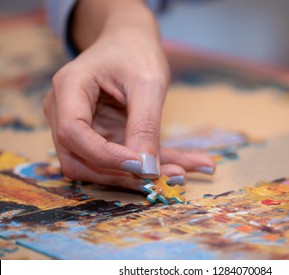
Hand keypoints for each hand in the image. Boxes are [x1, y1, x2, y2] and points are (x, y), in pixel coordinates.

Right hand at [44, 0, 214, 189]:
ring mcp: (81, 127)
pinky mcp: (99, 135)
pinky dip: (148, 165)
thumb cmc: (135, 52)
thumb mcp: (148, 83)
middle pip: (80, 159)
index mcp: (69, 88)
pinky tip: (182, 166)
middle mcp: (65, 111)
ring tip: (181, 173)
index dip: (105, 156)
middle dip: (121, 175)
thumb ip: (145, 125)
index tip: (143, 166)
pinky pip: (120, 158)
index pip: (73, 133)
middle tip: (165, 177)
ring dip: (138, 176)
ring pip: (99, 167)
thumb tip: (147, 170)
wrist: (129, 42)